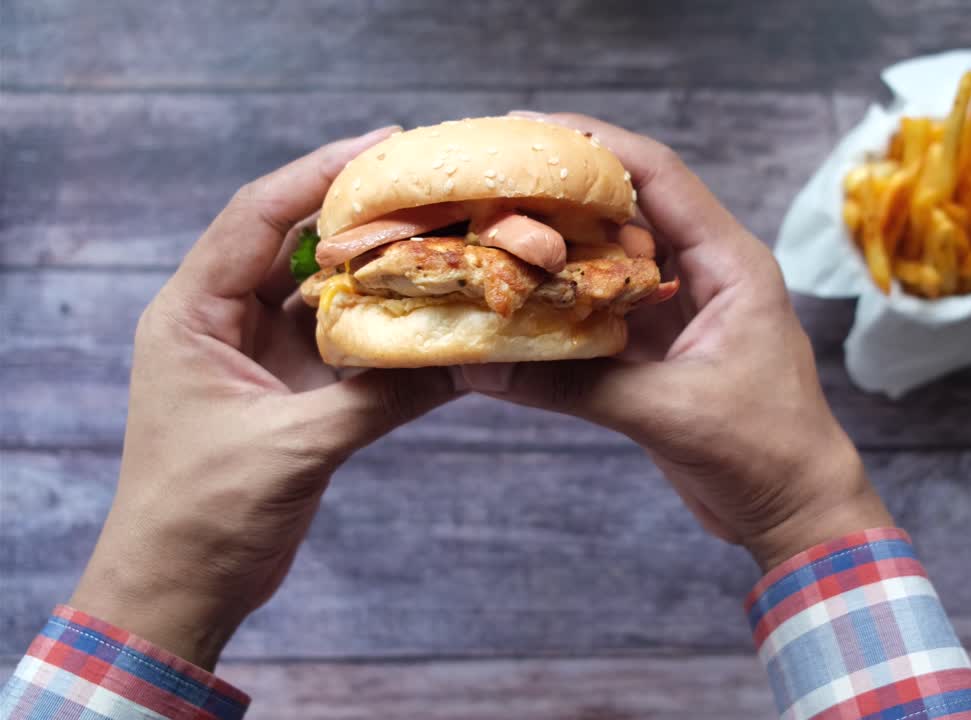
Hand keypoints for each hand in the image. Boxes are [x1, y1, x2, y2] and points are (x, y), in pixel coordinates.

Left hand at [70, 126, 460, 668]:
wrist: (179, 587)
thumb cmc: (204, 514)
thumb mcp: (293, 447)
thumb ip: (379, 398)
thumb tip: (463, 359)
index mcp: (194, 313)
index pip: (257, 217)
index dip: (319, 174)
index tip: (385, 144)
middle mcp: (223, 319)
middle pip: (295, 243)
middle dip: (360, 214)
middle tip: (430, 186)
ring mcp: (260, 354)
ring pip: (325, 292)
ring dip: (379, 273)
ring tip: (445, 241)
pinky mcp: (291, 389)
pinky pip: (345, 342)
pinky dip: (385, 330)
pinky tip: (434, 314)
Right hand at [466, 113, 892, 571]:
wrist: (795, 511)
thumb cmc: (764, 452)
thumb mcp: (671, 411)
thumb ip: (578, 385)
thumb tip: (486, 365)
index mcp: (730, 264)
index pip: (660, 177)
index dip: (598, 144)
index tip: (532, 130)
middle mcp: (707, 274)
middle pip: (630, 211)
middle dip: (565, 195)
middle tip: (494, 181)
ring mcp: (683, 312)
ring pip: (613, 262)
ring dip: (560, 252)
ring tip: (491, 234)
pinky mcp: (662, 352)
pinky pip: (604, 314)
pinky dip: (563, 309)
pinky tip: (515, 304)